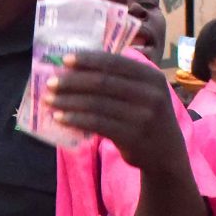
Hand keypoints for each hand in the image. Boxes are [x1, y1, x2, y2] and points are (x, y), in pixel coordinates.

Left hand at [45, 50, 186, 171]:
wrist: (166, 155)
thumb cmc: (146, 118)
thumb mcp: (144, 93)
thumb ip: (120, 80)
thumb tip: (76, 68)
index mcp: (151, 77)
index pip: (115, 62)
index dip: (88, 60)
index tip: (65, 60)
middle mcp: (150, 94)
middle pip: (103, 82)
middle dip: (73, 81)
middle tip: (50, 82)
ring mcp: (143, 116)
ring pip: (97, 104)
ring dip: (69, 101)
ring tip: (49, 100)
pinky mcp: (133, 137)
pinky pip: (97, 124)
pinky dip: (75, 119)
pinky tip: (60, 117)